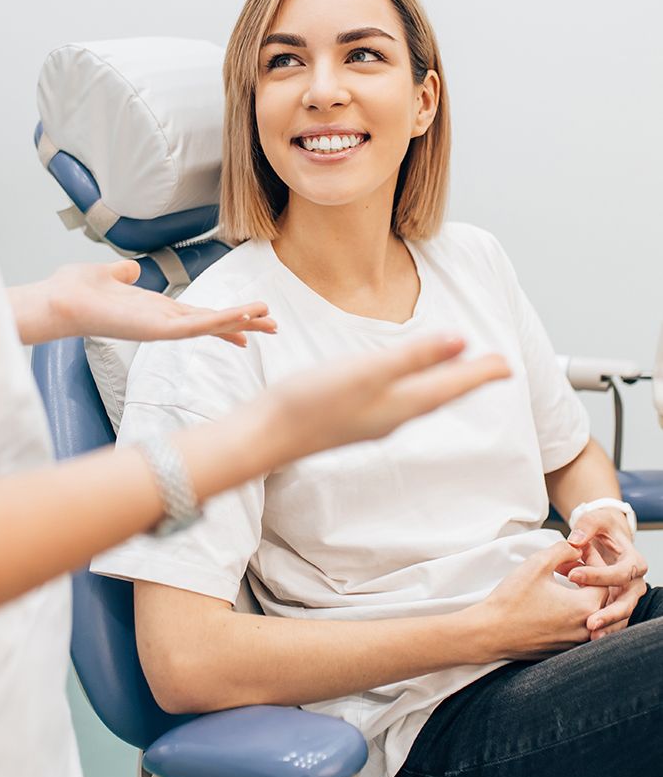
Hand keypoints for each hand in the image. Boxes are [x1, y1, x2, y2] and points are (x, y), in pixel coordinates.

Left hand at [16, 260, 276, 344]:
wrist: (58, 301)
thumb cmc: (76, 291)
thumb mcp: (107, 275)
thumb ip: (123, 273)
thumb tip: (130, 269)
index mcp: (156, 310)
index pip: (199, 315)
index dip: (225, 318)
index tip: (249, 322)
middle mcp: (163, 322)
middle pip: (213, 323)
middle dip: (244, 324)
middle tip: (274, 327)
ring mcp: (162, 328)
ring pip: (211, 326)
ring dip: (241, 322)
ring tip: (269, 320)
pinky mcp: (158, 330)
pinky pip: (196, 327)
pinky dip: (221, 322)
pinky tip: (241, 317)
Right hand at [263, 334, 510, 464]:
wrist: (268, 435)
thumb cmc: (312, 402)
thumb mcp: (368, 371)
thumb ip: (414, 357)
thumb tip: (461, 341)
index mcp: (403, 404)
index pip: (453, 386)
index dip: (482, 373)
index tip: (509, 365)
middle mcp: (394, 417)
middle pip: (443, 395)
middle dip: (469, 379)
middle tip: (495, 368)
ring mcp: (373, 420)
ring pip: (422, 399)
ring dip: (444, 384)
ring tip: (459, 372)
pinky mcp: (353, 418)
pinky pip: (400, 401)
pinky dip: (416, 387)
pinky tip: (406, 384)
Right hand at [479, 541, 608, 660]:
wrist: (491, 632)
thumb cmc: (513, 598)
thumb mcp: (538, 563)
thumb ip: (563, 550)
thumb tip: (578, 548)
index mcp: (585, 607)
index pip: (604, 579)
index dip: (593, 560)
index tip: (579, 549)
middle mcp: (586, 628)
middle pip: (600, 597)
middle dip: (588, 576)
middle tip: (570, 562)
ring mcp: (575, 643)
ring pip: (590, 613)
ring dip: (581, 594)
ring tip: (563, 579)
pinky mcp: (563, 650)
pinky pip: (578, 627)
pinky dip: (573, 611)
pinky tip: (555, 599)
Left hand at [561, 509, 647, 638]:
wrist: (607, 538)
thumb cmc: (601, 529)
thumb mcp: (595, 520)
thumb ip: (586, 526)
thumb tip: (574, 541)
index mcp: (633, 561)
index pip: (620, 572)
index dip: (597, 575)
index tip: (572, 575)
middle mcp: (634, 582)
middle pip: (627, 602)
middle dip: (609, 613)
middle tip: (590, 622)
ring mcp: (627, 596)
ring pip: (622, 616)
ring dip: (608, 627)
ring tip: (591, 636)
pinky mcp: (617, 604)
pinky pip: (614, 621)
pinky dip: (604, 629)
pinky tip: (588, 639)